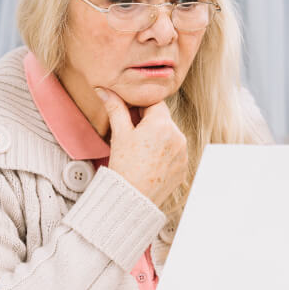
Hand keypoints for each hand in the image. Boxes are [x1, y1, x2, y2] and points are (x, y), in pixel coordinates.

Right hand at [96, 87, 186, 207]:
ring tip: (141, 152)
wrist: (133, 199)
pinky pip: (175, 152)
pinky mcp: (184, 167)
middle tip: (133, 136)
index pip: (155, 103)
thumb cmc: (125, 166)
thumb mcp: (119, 134)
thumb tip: (104, 90)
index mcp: (163, 124)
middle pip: (163, 120)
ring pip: (170, 136)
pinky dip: (164, 153)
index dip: (140, 108)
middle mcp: (178, 136)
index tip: (130, 116)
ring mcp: (183, 153)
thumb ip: (115, 109)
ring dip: (158, 138)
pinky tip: (150, 162)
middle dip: (149, 123)